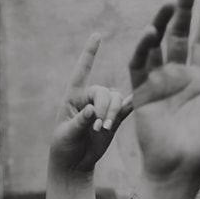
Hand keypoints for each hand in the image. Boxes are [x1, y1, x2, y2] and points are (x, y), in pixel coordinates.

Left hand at [48, 34, 130, 175]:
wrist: (74, 163)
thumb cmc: (64, 146)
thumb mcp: (67, 134)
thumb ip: (79, 122)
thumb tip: (91, 110)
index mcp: (74, 96)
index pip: (82, 70)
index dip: (90, 53)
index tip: (97, 35)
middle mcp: (90, 98)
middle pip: (104, 91)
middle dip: (104, 108)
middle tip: (98, 127)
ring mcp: (104, 108)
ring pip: (117, 99)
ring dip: (113, 113)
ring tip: (105, 129)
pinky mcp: (115, 119)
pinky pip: (125, 109)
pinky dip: (129, 109)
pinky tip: (136, 107)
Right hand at [126, 0, 199, 198]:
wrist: (180, 171)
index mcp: (199, 83)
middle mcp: (178, 79)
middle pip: (180, 36)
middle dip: (183, 11)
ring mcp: (159, 84)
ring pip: (159, 45)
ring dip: (162, 22)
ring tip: (169, 1)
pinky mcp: (142, 94)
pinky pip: (140, 66)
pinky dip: (143, 48)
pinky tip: (151, 31)